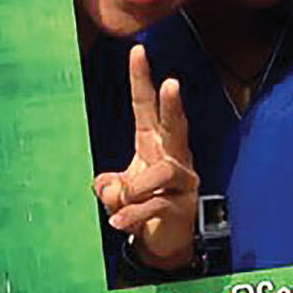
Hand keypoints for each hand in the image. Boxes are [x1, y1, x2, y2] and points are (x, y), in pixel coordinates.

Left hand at [94, 45, 198, 268]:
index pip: (146, 106)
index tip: (138, 50)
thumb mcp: (117, 191)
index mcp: (154, 142)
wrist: (164, 242)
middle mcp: (174, 156)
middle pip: (175, 125)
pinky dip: (130, 216)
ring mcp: (183, 181)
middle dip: (172, 105)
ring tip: (122, 203)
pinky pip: (152, 206)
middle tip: (172, 83)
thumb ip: (108, 185)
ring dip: (133, 190)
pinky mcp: (183, 206)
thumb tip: (109, 187)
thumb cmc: (142, 205)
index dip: (141, 79)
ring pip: (159, 174)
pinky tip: (119, 222)